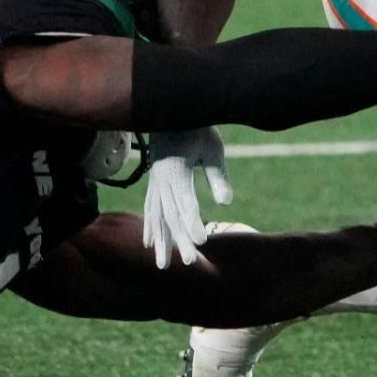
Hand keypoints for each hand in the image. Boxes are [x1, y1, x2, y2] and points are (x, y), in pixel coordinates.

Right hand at [141, 127, 232, 267]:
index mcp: (176, 170)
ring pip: (157, 217)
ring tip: (163, 265)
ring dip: (161, 242)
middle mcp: (161, 180)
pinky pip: (150, 209)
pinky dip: (150, 227)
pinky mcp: (153, 183)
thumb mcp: (212, 148)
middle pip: (170, 215)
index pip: (185, 203)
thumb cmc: (198, 129)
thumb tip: (226, 203)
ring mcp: (154, 183)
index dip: (192, 223)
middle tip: (191, 262)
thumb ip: (217, 176)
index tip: (200, 242)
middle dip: (179, 240)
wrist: (172, 111)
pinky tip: (149, 244)